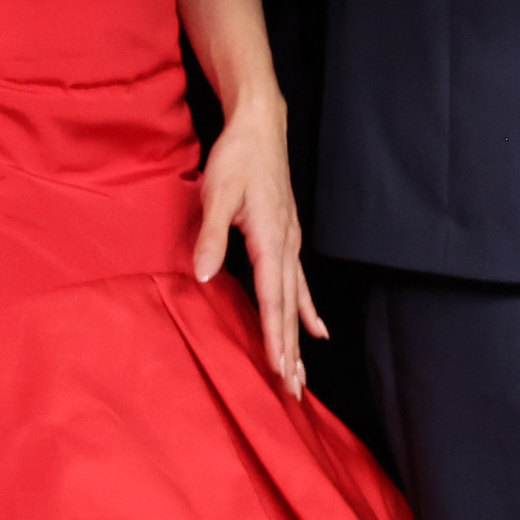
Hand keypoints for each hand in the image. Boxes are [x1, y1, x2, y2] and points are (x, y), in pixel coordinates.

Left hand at [190, 89, 325, 394]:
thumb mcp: (216, 194)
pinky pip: (301, 284)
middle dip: (291, 353)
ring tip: (301, 376)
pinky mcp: (288, 237)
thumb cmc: (238, 157)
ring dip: (298, 341)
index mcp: (271, 240)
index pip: (273, 301)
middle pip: (290, 311)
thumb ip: (211, 237)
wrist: (261, 126)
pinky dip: (308, 311)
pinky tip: (317, 331)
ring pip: (297, 302)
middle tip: (293, 393)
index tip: (279, 372)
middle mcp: (287, 247)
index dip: (276, 339)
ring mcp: (291, 243)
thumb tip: (202, 276)